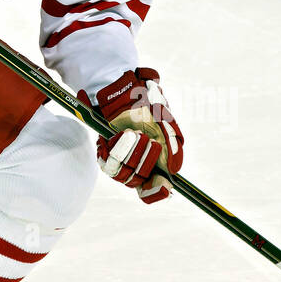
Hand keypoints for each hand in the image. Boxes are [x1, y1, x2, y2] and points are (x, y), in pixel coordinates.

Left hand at [83, 68, 183, 204]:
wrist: (121, 89)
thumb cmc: (145, 101)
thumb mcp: (163, 117)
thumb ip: (171, 142)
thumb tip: (174, 169)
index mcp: (157, 159)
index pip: (157, 188)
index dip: (159, 192)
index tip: (165, 189)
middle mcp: (139, 164)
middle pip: (140, 181)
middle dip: (144, 160)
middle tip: (145, 139)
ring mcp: (122, 161)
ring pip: (124, 174)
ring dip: (129, 153)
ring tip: (132, 133)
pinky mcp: (106, 155)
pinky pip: (108, 165)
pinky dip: (115, 150)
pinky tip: (119, 136)